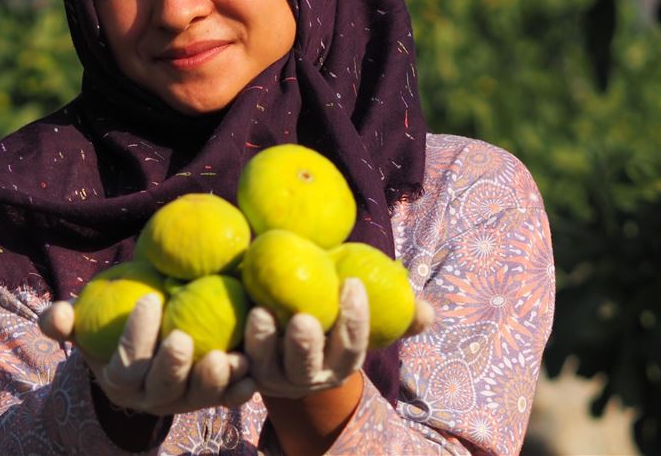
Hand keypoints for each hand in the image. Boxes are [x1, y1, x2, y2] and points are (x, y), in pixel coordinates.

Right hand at [38, 294, 257, 415]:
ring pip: (199, 397)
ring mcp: (185, 400)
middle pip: (163, 388)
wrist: (148, 345)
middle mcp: (153, 397)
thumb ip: (64, 322)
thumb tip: (53, 315)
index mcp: (121, 380)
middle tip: (183, 336)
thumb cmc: (114, 325)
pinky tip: (252, 370)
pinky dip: (241, 388)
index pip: (126, 365)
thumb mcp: (86, 323)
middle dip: (173, 367)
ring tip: (229, 356)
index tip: (149, 298)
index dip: (135, 337)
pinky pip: (228, 397)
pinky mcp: (213, 398)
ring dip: (215, 381)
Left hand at [245, 278, 434, 398]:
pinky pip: (236, 368)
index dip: (355, 319)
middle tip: (301, 316)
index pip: (351, 346)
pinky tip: (231, 323)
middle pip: (308, 367)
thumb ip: (396, 312)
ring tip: (259, 312)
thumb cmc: (330, 313)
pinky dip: (233, 354)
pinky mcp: (243, 371)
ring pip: (267, 368)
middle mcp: (308, 377)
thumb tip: (429, 312)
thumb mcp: (358, 312)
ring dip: (263, 343)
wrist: (284, 334)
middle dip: (306, 345)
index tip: (352, 283)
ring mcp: (273, 378)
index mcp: (340, 363)